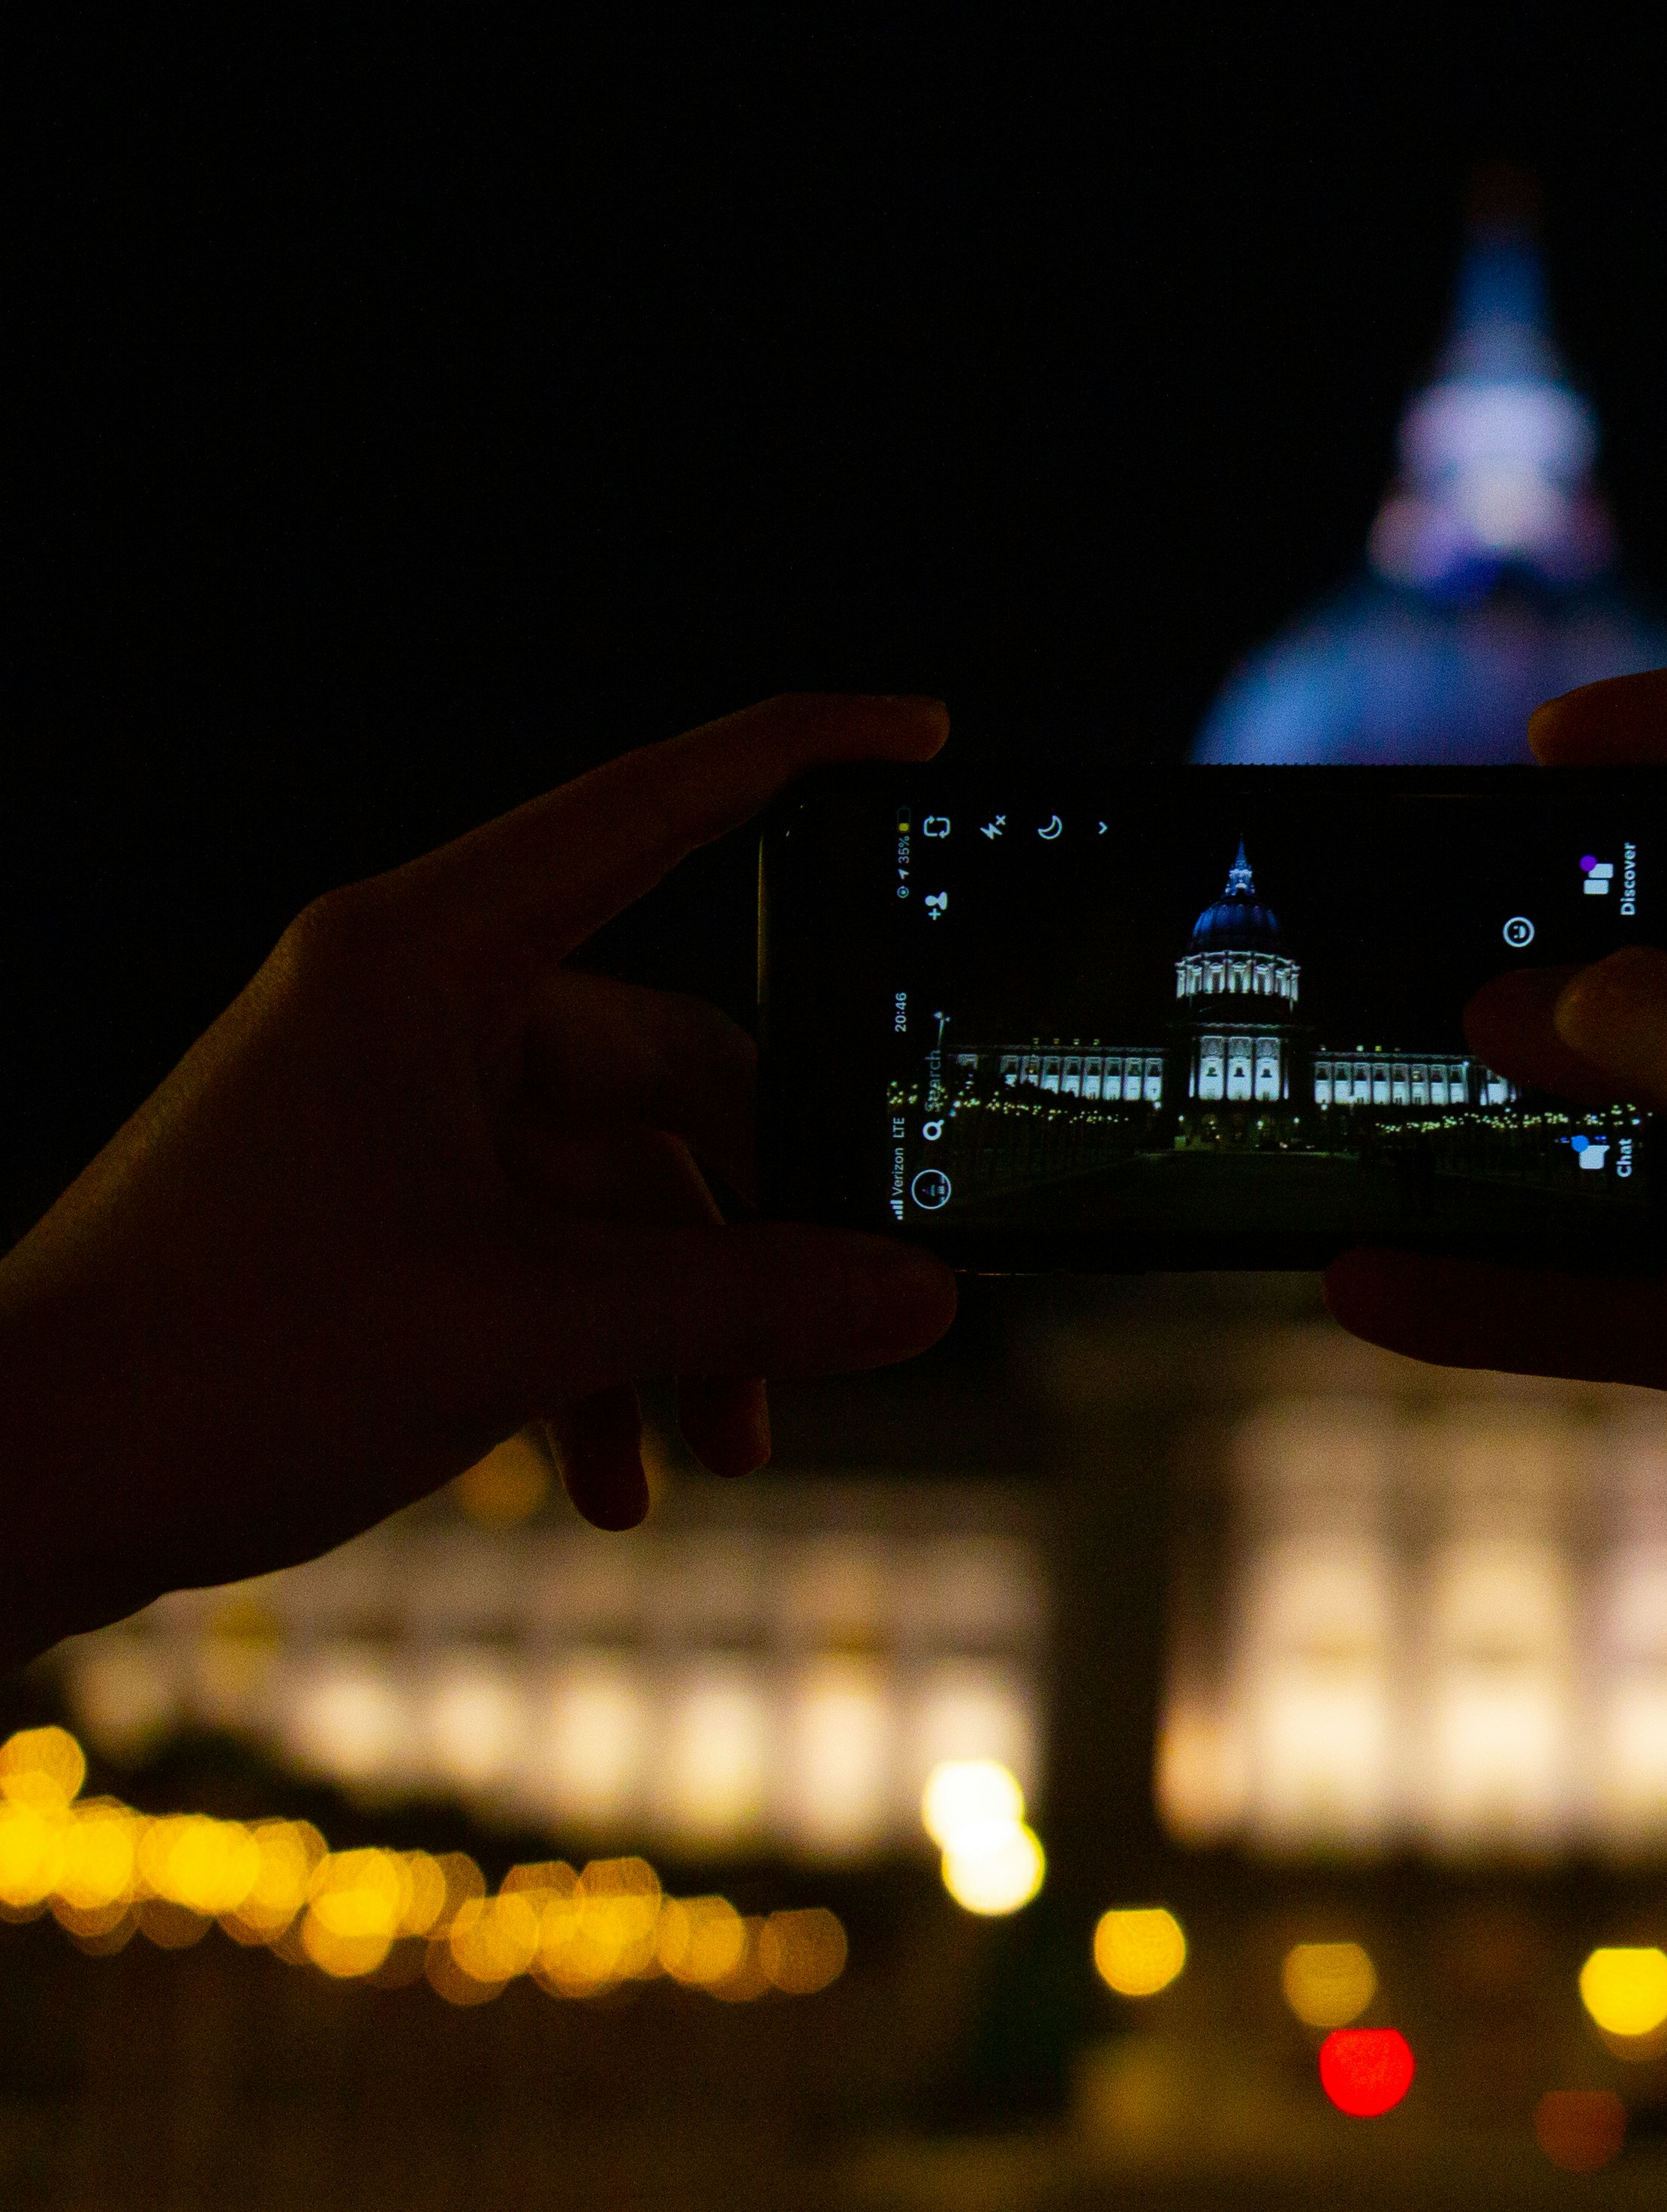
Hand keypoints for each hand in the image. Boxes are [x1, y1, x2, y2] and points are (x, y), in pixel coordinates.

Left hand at [0, 696, 960, 1662]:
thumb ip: (744, 1301)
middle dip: (762, 1216)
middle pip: (671, 1061)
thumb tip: (917, 1294)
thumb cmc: (223, 1361)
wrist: (17, 1486)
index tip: (917, 730)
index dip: (793, 753)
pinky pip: (545, 1254)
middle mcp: (415, 1012)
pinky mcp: (379, 1211)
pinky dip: (597, 1357)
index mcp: (427, 960)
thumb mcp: (524, 1326)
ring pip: (619, 1186)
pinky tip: (619, 1477)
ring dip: (686, 1319)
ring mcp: (394, 1112)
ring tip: (726, 1444)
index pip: (651, 807)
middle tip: (840, 1320)